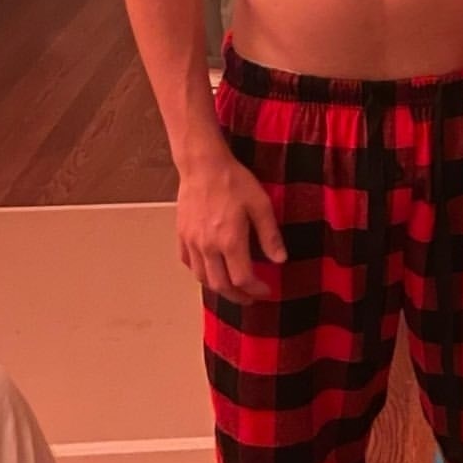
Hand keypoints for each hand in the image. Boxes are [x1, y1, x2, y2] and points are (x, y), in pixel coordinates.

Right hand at [176, 150, 286, 302]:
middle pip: (221, 285)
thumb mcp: (261, 205)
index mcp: (230, 241)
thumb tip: (280, 260)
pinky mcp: (181, 234)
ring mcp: (192, 242)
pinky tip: (210, 270)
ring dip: (219, 288)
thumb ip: (270, 235)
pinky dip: (200, 273)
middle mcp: (208, 246)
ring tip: (233, 287)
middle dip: (238, 296)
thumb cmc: (234, 181)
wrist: (203, 165)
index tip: (266, 290)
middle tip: (251, 297)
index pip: (242, 279)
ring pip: (202, 278)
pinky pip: (188, 263)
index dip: (255, 290)